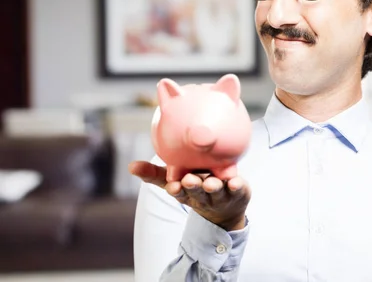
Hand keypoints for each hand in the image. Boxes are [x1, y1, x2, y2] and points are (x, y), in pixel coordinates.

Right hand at [129, 161, 250, 230]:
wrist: (227, 208)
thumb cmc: (195, 188)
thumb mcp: (174, 181)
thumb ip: (154, 173)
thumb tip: (131, 166)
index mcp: (188, 192)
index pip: (180, 192)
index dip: (176, 190)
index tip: (173, 186)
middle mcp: (204, 195)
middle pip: (198, 191)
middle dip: (193, 187)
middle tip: (189, 180)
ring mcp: (222, 195)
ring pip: (217, 191)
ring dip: (213, 187)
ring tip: (211, 183)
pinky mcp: (238, 192)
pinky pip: (238, 189)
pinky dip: (236, 186)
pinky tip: (235, 182)